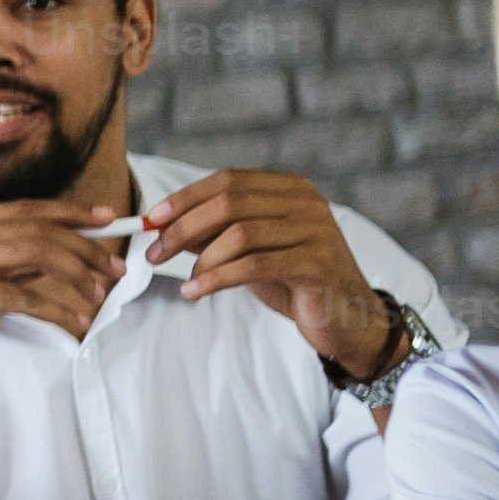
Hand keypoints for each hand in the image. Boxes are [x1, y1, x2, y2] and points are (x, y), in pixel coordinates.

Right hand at [0, 196, 128, 402]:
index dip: (71, 212)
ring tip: (100, 295)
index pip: (25, 209)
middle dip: (86, 247)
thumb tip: (67, 250)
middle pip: (38, 229)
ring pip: (39, 254)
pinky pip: (29, 296)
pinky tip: (77, 321)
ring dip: (79, 275)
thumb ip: (13, 261)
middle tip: (116, 268)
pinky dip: (60, 309)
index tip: (106, 218)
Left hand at [135, 168, 394, 374]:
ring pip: (240, 234)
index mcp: (291, 189)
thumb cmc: (294, 282)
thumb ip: (216, 234)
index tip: (151, 219)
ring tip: (183, 281)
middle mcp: (306, 203)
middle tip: (154, 253)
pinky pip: (253, 265)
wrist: (347, 319)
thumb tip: (163, 225)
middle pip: (229, 203)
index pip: (228, 180)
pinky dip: (216, 278)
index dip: (186, 197)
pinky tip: (195, 292)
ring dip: (200, 259)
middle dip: (183, 227)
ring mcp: (316, 231)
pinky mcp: (317, 264)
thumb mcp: (251, 251)